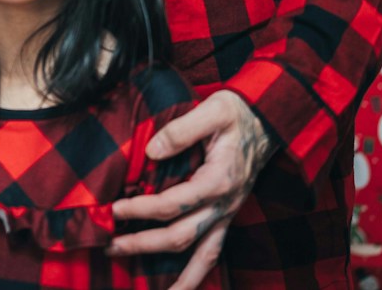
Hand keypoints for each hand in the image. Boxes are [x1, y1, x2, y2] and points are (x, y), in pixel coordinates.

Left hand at [107, 90, 274, 289]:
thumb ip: (182, 130)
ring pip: (202, 255)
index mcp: (218, 180)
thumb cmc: (238, 113)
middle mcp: (224, 204)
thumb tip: (151, 152)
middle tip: (111, 245)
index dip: (141, 210)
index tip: (115, 209)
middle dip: (144, 244)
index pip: (173, 204)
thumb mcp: (214, 110)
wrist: (270, 121)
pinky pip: (214, 252)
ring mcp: (227, 213)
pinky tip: (181, 287)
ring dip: (176, 275)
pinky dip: (198, 273)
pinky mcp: (227, 215)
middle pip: (181, 236)